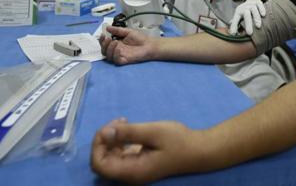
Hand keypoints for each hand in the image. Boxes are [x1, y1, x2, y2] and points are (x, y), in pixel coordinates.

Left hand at [91, 118, 208, 183]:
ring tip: (124, 122)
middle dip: (104, 139)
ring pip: (110, 156)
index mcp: (131, 171)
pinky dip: (119, 140)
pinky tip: (128, 127)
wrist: (198, 150)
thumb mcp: (153, 132)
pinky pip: (120, 154)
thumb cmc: (178, 141)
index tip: (110, 128)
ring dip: (111, 138)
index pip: (99, 164)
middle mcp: (129, 175)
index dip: (97, 146)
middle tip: (119, 122)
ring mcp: (134, 170)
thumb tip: (105, 132)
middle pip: (102, 160)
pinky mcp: (138, 163)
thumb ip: (128, 133)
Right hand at [99, 26, 156, 64]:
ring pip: (108, 56)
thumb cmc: (140, 38)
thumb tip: (107, 27)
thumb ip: (117, 30)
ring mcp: (119, 56)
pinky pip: (116, 60)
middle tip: (108, 38)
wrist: (149, 44)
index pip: (105, 43)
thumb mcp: (127, 31)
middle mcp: (116, 50)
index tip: (103, 34)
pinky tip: (119, 49)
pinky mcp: (124, 60)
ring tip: (115, 42)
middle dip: (104, 45)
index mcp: (116, 43)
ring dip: (109, 49)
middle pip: (104, 51)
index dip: (101, 40)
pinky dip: (115, 55)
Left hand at [228, 0, 265, 35]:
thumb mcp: (239, 17)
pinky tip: (263, 15)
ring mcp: (251, 4)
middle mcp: (244, 8)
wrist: (251, 1)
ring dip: (256, 18)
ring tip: (258, 26)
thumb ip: (236, 25)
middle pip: (246, 15)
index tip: (233, 34)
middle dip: (248, 24)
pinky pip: (259, 5)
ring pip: (253, 10)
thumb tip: (232, 34)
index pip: (235, 19)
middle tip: (249, 33)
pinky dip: (261, 9)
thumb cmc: (245, 13)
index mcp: (238, 12)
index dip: (234, 26)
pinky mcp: (257, 2)